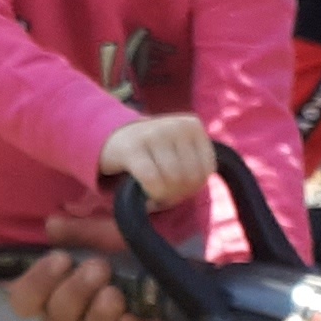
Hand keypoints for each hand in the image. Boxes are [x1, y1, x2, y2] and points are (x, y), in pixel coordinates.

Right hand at [5, 228, 199, 320]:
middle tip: (99, 267)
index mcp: (56, 295)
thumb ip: (83, 234)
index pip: (24, 301)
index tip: (61, 259)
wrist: (186, 289)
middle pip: (54, 320)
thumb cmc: (138, 264)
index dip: (35, 283)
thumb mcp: (112, 240)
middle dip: (74, 292)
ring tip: (116, 293)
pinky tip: (133, 320)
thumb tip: (52, 224)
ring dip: (98, 314)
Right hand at [99, 114, 213, 206]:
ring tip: (155, 191)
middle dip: (178, 192)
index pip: (206, 169)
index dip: (194, 186)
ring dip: (164, 195)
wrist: (114, 138)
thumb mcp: (179, 150)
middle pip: (190, 177)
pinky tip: (146, 193)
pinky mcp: (132, 148)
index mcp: (192, 125)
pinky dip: (152, 193)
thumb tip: (193, 188)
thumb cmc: (153, 152)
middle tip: (164, 190)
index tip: (178, 185)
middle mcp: (175, 125)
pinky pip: (152, 180)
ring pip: (173, 180)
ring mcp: (153, 134)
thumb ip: (194, 167)